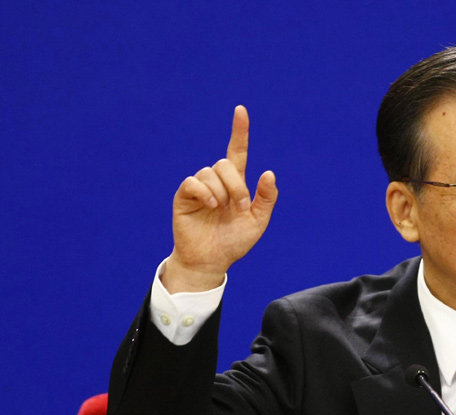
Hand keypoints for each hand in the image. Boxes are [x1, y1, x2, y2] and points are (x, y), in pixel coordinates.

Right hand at [163, 105, 277, 292]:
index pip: (237, 151)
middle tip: (240, 206)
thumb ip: (266, 199)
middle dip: (237, 184)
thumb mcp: (258, 222)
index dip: (239, 131)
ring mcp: (200, 187)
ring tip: (223, 210)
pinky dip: (205, 192)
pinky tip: (210, 205)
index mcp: (236, 184)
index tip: (241, 110)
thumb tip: (268, 172)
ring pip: (210, 172)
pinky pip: (194, 182)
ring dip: (222, 192)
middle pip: (224, 163)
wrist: (212, 261)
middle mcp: (217, 182)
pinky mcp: (185, 196)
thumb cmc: (234, 242)